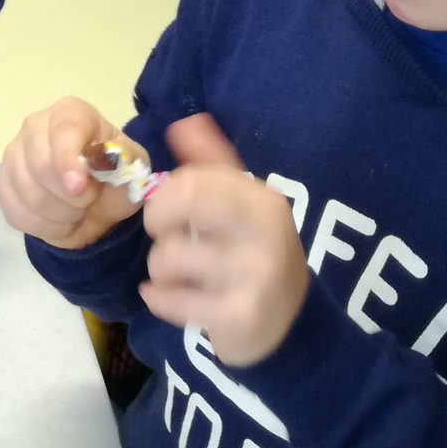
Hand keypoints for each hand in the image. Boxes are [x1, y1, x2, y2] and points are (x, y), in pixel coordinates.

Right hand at [0, 97, 141, 249]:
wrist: (95, 206)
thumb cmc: (113, 179)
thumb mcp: (133, 167)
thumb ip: (124, 161)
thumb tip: (108, 159)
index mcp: (71, 113)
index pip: (64, 131)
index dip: (67, 161)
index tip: (78, 188)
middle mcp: (35, 126)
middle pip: (40, 164)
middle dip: (71, 196)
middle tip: (89, 201)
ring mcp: (13, 155)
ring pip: (29, 194)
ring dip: (61, 214)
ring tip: (77, 211)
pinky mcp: (3, 184)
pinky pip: (17, 212)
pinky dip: (44, 226)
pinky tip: (58, 220)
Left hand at [138, 115, 307, 366]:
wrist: (289, 326)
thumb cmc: (253, 255)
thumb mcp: (242, 205)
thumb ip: (213, 164)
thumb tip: (185, 122)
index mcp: (263, 200)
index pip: (194, 178)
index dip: (167, 192)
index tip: (169, 207)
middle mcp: (265, 233)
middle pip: (181, 205)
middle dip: (157, 220)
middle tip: (164, 236)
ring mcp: (256, 276)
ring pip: (167, 257)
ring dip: (159, 268)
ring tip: (175, 274)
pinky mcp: (240, 316)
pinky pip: (170, 300)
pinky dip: (158, 299)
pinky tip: (169, 297)